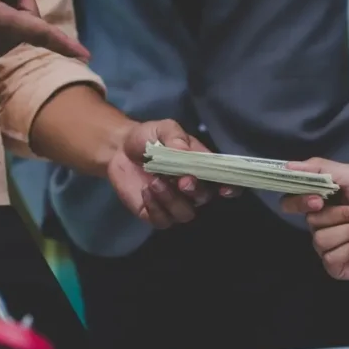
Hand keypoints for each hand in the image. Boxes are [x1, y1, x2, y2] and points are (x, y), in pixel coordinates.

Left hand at [107, 120, 240, 227]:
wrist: (119, 149)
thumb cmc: (148, 138)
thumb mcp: (164, 128)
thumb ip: (175, 137)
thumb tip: (185, 151)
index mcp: (202, 169)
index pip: (224, 182)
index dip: (230, 188)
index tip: (225, 189)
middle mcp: (193, 190)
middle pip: (204, 198)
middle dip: (196, 191)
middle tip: (182, 180)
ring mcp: (175, 204)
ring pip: (184, 213)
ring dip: (171, 199)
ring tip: (155, 182)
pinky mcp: (155, 214)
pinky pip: (163, 220)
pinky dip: (155, 207)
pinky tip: (146, 191)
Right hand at [281, 158, 348, 279]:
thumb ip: (320, 168)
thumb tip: (288, 166)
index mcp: (322, 203)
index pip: (291, 203)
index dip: (298, 202)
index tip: (316, 200)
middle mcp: (322, 225)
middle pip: (311, 221)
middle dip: (339, 215)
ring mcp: (329, 247)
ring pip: (320, 240)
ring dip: (347, 230)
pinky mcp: (338, 266)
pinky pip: (329, 258)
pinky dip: (348, 248)